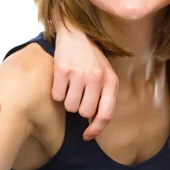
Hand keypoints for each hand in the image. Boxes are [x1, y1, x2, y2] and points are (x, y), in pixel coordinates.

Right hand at [53, 24, 117, 139]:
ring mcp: (79, 74)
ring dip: (68, 100)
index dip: (96, 130)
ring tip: (71, 85)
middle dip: (79, 108)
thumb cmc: (92, 59)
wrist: (76, 33)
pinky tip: (63, 80)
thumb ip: (104, 98)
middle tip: (80, 93)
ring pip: (70, 106)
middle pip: (84, 113)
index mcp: (111, 81)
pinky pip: (57, 96)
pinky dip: (58, 92)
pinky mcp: (62, 70)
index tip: (87, 136)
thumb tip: (93, 126)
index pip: (105, 114)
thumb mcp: (106, 75)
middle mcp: (97, 77)